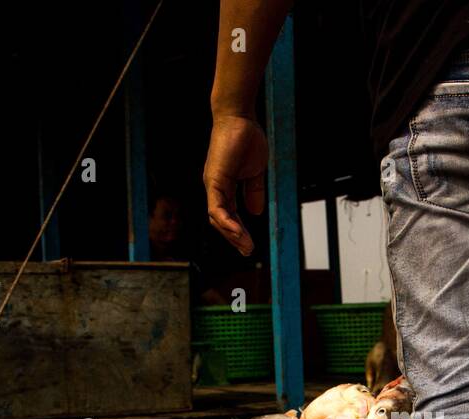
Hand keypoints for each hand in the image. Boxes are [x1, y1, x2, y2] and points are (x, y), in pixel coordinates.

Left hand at [204, 115, 268, 255]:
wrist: (239, 118)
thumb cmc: (246, 139)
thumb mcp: (255, 172)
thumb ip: (254, 192)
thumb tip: (255, 213)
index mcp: (224, 187)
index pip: (229, 215)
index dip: (239, 231)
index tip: (250, 244)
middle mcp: (215, 189)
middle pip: (221, 221)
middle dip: (235, 238)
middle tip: (248, 251)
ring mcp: (212, 185)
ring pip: (217, 219)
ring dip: (232, 235)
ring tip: (246, 246)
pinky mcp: (214, 181)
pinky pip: (217, 208)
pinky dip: (227, 222)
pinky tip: (238, 232)